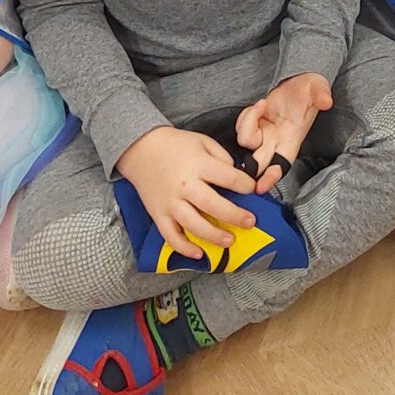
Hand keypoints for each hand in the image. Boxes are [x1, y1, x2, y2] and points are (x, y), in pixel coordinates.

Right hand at [115, 125, 261, 255]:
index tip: (252, 190)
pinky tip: (199, 253)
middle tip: (250, 222)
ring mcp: (170, 202)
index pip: (229, 178)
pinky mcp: (158, 214)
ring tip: (230, 240)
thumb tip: (237, 175)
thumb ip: (222, 157)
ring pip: (194, 225)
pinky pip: (170, 236)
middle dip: (235, 216)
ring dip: (213, 236)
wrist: (142, 150)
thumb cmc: (176, 145)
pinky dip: (184, 248)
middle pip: (213, 205)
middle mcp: (185, 185)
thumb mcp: (203, 141)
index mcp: (199, 165)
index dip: (245, 185)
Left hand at [235, 72, 333, 186]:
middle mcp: (275, 142)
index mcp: (291, 141)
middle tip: (250, 145)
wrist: (297, 79)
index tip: (260, 187)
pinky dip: (246, 116)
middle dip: (248, 164)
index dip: (270, 179)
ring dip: (248, 123)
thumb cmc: (309, 88)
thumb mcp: (318, 88)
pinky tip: (259, 105)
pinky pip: (240, 127)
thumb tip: (327, 101)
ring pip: (244, 142)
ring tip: (262, 104)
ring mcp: (263, 133)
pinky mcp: (253, 123)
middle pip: (255, 164)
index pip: (280, 167)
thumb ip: (321, 95)